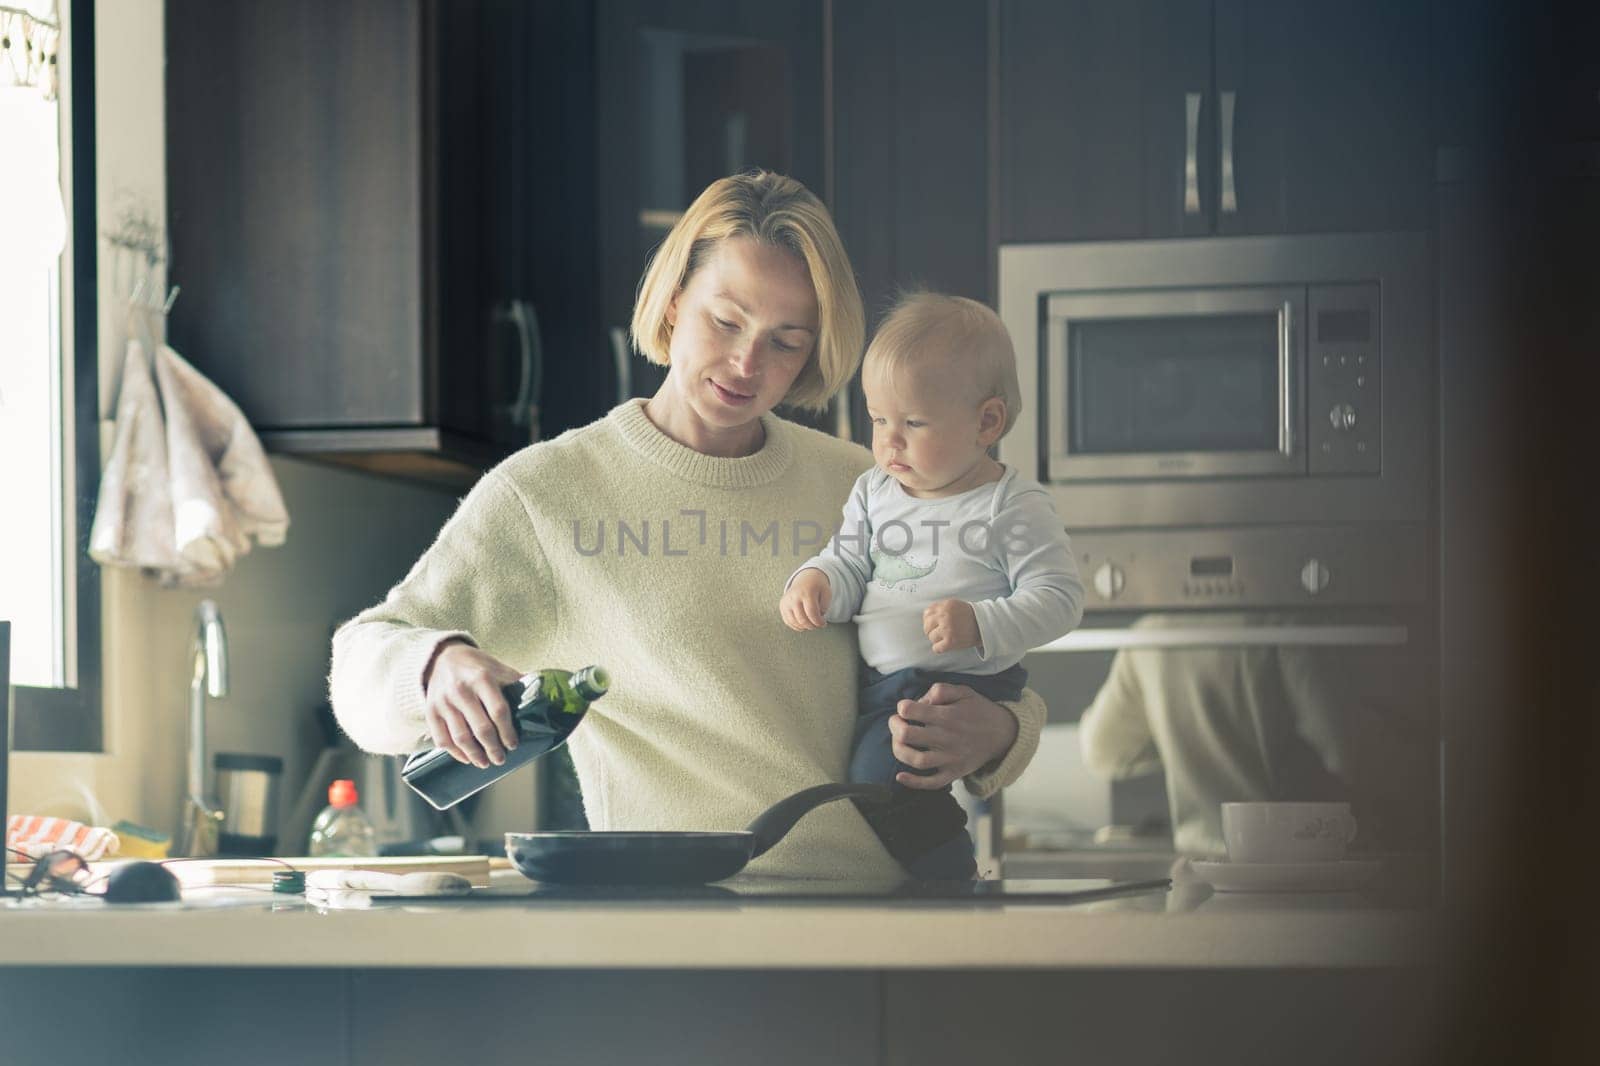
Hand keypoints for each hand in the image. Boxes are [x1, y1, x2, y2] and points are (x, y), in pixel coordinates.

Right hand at [422, 640, 523, 767]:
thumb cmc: (476, 667)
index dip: (508, 731)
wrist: (442, 657)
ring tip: (484, 763)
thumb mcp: (498, 668)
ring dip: (474, 755)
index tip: (513, 744)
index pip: (499, 711)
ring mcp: (444, 702)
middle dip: (493, 748)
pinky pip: (441, 738)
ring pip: (461, 737)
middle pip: (481, 728)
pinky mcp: (430, 711)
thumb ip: (516, 683)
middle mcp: (462, 690)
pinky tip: (465, 758)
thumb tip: (540, 700)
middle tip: (500, 759)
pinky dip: (454, 752)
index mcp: (483, 679)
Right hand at [780, 568, 831, 630]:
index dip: (818, 622)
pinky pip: (788, 621)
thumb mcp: (827, 592)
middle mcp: (794, 597)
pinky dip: (796, 626)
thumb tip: (818, 618)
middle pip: (802, 619)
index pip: (811, 613)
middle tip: (818, 624)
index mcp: (806, 592)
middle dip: (812, 626)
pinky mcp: (782, 606)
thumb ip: (825, 606)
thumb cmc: (817, 587)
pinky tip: (803, 624)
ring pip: (794, 622)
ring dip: (804, 627)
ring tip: (811, 624)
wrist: (805, 578)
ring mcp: (786, 602)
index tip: (823, 623)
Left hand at [889, 682, 1018, 789]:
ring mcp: (951, 758)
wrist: (1003, 734)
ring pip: (916, 760)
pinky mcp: (954, 773)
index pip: (912, 711)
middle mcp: (947, 738)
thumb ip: (941, 690)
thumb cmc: (979, 710)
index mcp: (948, 716)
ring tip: (898, 741)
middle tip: (896, 722)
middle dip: (894, 727)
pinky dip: (913, 782)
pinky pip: (932, 783)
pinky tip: (900, 776)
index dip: (903, 707)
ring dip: (899, 750)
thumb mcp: (964, 691)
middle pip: (908, 735)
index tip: (905, 708)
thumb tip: (921, 700)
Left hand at [923, 598, 980, 653]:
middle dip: (932, 630)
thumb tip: (926, 617)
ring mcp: (947, 629)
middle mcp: (945, 616)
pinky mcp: (950, 642)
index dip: (930, 620)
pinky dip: (940, 648)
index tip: (935, 623)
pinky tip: (946, 645)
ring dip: (937, 639)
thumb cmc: (968, 616)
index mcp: (945, 606)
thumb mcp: (954, 605)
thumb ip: (940, 608)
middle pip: (927, 626)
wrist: (983, 625)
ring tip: (946, 637)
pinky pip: (936, 648)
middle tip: (940, 632)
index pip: (927, 614)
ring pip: (931, 637)